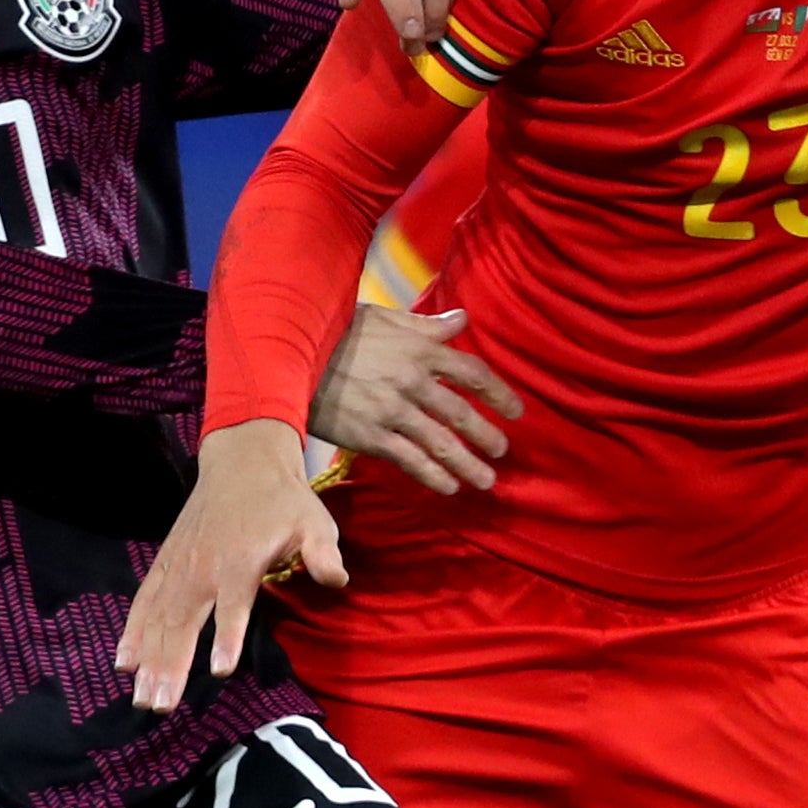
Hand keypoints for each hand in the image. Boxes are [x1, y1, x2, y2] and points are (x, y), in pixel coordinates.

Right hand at [118, 422, 342, 710]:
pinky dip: (132, 633)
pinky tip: (123, 663)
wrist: (242, 461)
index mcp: (240, 559)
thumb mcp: (314, 521)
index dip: (227, 635)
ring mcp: (178, 566)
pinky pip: (144, 603)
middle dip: (170, 665)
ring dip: (148, 660)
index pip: (233, 602)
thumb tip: (337, 580)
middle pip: (183, 621)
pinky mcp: (165, 564)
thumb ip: (322, 553)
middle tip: (160, 706)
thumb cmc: (282, 500)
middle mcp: (202, 566)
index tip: (220, 670)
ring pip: (158, 619)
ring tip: (141, 698)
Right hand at [311, 301, 520, 492]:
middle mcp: (412, 381)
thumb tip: (462, 320)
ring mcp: (392, 411)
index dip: (499, 394)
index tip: (516, 411)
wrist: (291, 355)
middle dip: (486, 436)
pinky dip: (433, 476)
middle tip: (501, 451)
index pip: (473, 374)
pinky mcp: (370, 436)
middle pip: (461, 413)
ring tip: (485, 479)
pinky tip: (449, 487)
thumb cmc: (339, 333)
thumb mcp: (386, 320)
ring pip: (440, 443)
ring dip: (467, 464)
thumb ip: (427, 326)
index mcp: (420, 350)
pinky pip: (410, 461)